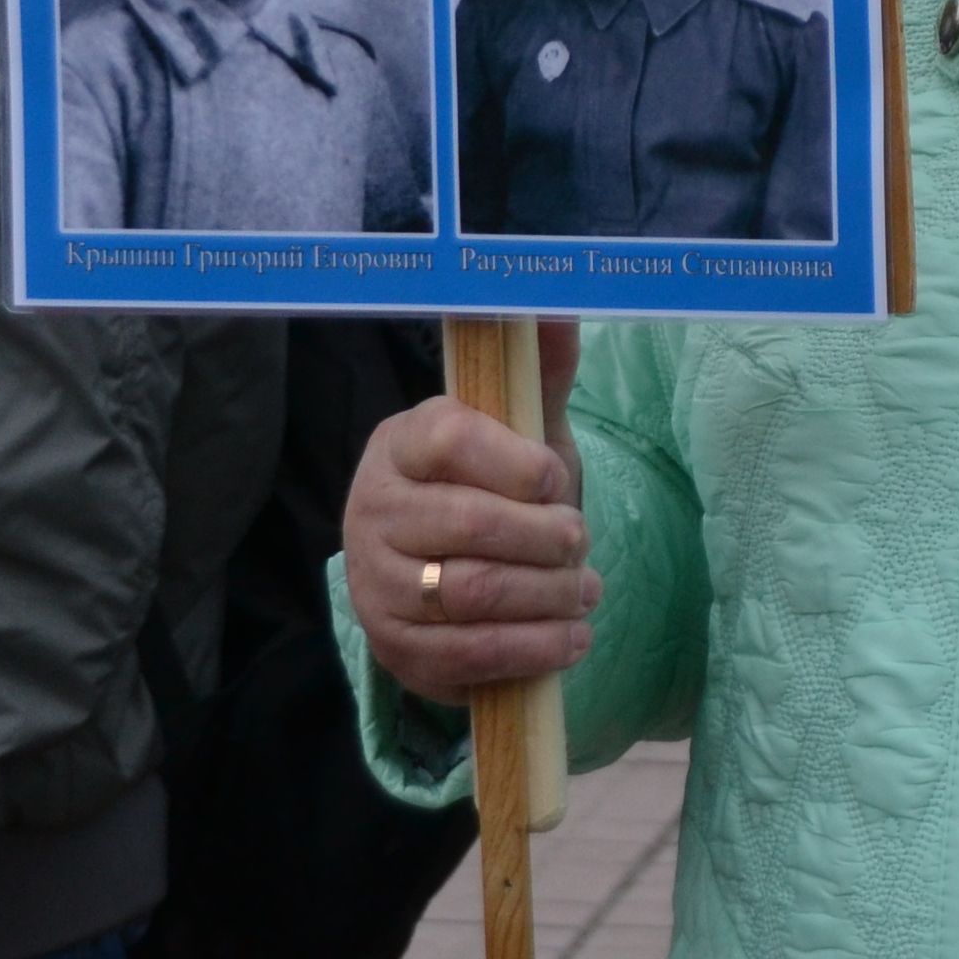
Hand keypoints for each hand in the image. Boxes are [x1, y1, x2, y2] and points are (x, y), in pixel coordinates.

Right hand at [346, 321, 595, 700]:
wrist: (442, 576)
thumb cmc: (491, 489)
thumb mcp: (519, 431)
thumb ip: (538, 374)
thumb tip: (562, 303)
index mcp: (402, 444)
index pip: (451, 440)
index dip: (517, 463)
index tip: (556, 478)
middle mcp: (374, 511)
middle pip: (469, 525)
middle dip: (544, 538)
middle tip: (579, 541)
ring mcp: (376, 585)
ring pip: (471, 594)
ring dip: (547, 596)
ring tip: (585, 590)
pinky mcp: (395, 648)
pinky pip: (467, 655)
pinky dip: (532, 648)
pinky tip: (571, 637)